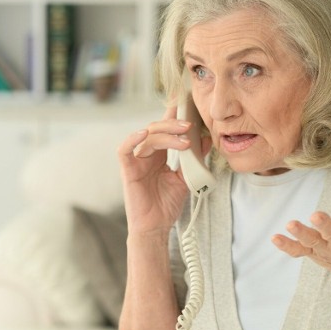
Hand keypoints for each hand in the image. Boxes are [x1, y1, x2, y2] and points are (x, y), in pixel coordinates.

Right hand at [118, 106, 210, 235]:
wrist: (156, 228)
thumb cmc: (167, 205)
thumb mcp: (186, 178)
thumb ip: (194, 159)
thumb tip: (205, 140)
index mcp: (158, 154)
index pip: (165, 128)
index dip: (173, 114)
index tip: (187, 101)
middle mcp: (146, 154)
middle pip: (156, 128)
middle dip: (173, 124)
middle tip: (190, 125)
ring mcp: (136, 161)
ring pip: (147, 137)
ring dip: (166, 134)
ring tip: (184, 138)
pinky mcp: (128, 170)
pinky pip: (125, 150)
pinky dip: (132, 139)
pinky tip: (144, 134)